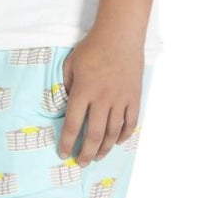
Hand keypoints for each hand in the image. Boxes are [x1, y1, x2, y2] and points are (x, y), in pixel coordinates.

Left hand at [57, 34, 143, 166]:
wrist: (120, 35)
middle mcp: (101, 99)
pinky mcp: (134, 97)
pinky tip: (117, 142)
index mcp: (83, 92)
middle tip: (81, 162)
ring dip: (104, 148)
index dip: (66, 142)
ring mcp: (120, 100)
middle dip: (85, 153)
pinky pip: (130, 122)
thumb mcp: (70, 64)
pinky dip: (124, 135)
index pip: (72, 125)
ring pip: (112, 132)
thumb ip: (66, 86)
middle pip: (93, 134)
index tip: (63, 153)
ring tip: (97, 157)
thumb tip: (66, 105)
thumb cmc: (92, 48)